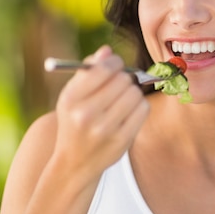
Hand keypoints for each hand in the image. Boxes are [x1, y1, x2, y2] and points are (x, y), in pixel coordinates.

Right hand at [53, 46, 149, 181]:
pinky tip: (129, 111)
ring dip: (132, 93)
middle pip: (123, 80)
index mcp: (71, 98)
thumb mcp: (72, 96)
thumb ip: (88, 71)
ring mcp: (105, 129)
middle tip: (119, 85)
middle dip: (124, 79)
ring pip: (135, 94)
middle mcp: (86, 114)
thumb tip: (108, 51)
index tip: (115, 65)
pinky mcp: (121, 141)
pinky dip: (139, 106)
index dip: (115, 62)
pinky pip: (143, 109)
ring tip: (122, 100)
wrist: (75, 162)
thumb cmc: (75, 121)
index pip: (104, 69)